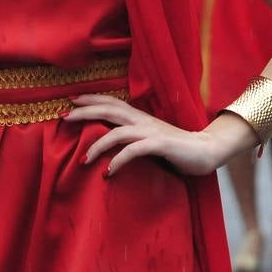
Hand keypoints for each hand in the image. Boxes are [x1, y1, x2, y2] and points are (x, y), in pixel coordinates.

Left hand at [65, 94, 221, 176]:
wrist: (207, 150)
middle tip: (64, 117)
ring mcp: (151, 132)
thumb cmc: (177, 148)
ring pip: (118, 131)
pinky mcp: (160, 145)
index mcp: (140, 117)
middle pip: (110, 110)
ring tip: (84, 159)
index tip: (71, 101)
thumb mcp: (150, 139)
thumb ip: (133, 137)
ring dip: (98, 144)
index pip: (112, 102)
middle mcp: (143, 120)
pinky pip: (134, 151)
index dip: (91, 99)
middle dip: (86, 112)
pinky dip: (118, 160)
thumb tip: (111, 142)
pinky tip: (108, 172)